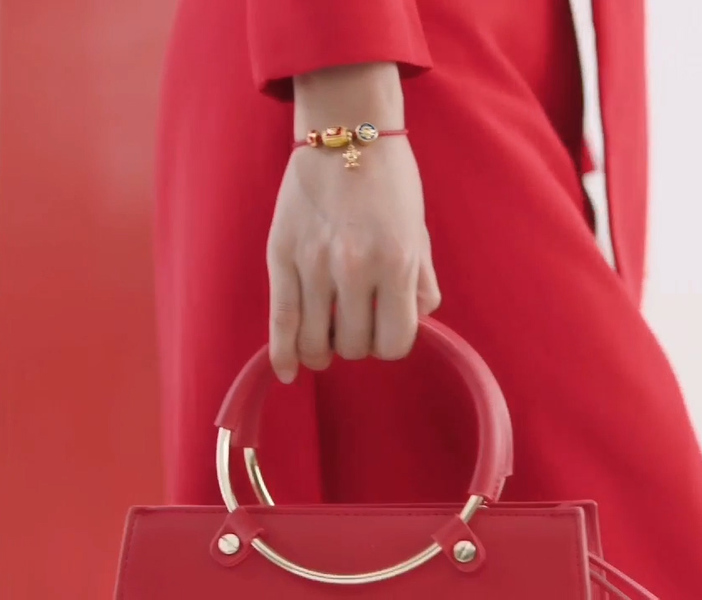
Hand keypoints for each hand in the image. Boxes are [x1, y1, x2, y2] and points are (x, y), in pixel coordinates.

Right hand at [267, 65, 440, 382]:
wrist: (345, 132)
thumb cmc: (390, 182)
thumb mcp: (419, 231)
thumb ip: (421, 282)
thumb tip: (418, 320)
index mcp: (396, 263)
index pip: (395, 342)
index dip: (393, 343)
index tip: (388, 329)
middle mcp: (355, 269)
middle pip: (356, 346)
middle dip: (360, 343)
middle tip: (358, 321)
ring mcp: (314, 264)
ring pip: (317, 342)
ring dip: (326, 349)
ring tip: (328, 335)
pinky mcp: (280, 256)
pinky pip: (280, 321)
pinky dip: (284, 354)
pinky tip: (289, 371)